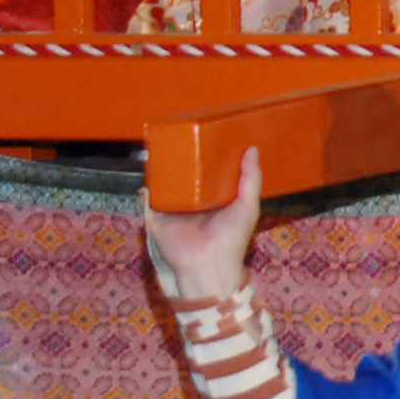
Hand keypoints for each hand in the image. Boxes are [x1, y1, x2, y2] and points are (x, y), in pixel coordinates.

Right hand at [143, 146, 264, 302]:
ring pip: (166, 184)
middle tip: (183, 136)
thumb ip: (251, 178)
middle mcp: (193, 203)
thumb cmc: (231, 238)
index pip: (210, 173)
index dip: (210, 157)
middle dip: (183, 159)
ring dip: (163, 169)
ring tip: (162, 148)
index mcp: (215, 200)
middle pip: (186, 176)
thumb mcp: (248, 205)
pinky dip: (147, 186)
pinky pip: (149, 199)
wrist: (207, 263)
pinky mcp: (158, 217)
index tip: (209, 135)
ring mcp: (174, 210)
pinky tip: (148, 168)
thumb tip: (252, 149)